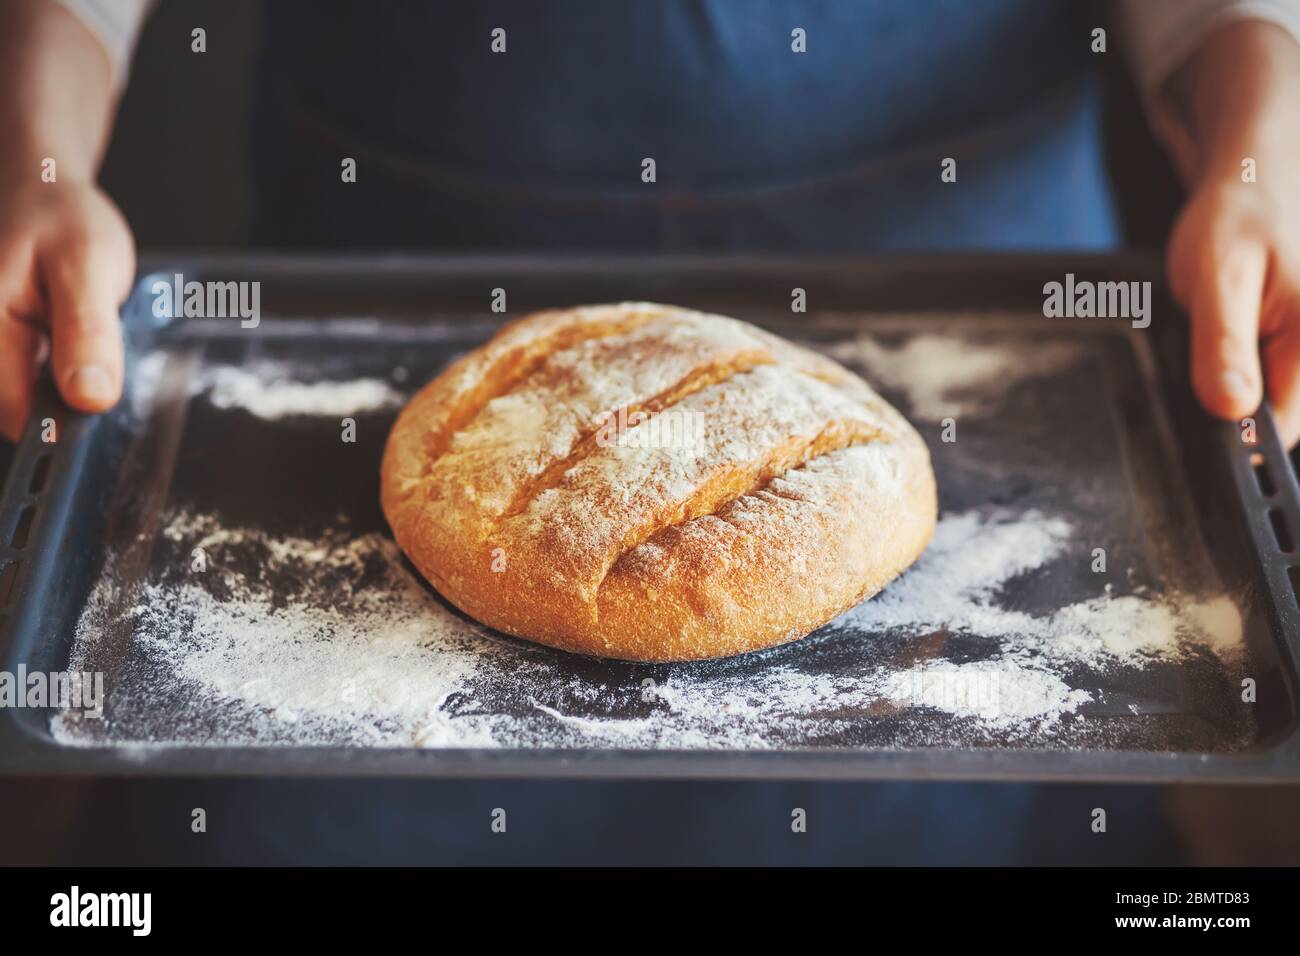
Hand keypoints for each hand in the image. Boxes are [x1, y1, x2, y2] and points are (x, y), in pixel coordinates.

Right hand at [0, 175, 133, 440]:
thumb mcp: (87, 266)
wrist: (40, 190)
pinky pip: (26, 385)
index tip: (100, 405)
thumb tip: (90, 398)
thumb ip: (87, 332)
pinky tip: (72, 343)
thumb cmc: (61, 218)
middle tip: (95, 349)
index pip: (19, 415)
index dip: (66, 423)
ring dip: (63, 387)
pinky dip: (59, 375)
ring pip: (25, 402)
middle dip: (67, 400)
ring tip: (80, 336)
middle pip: (19, 413)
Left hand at [1158, 21, 1299, 444]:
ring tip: (1230, 324)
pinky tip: (1240, 328)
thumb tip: (1231, 412)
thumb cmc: (1238, 217)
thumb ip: (1222, 346)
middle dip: (1235, 398)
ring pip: (1276, 401)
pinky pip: (1276, 382)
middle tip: (1216, 338)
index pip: (1282, 431)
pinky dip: (1247, 366)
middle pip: (1281, 420)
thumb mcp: (1216, 277)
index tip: (1208, 393)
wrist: (1257, 180)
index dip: (1235, 430)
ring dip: (1240, 379)